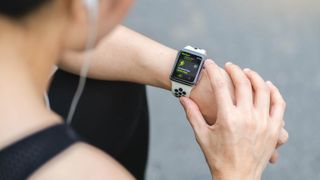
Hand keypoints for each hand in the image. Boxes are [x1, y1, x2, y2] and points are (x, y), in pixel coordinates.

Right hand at [180, 61, 285, 179]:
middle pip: (243, 83)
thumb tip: (182, 98)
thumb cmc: (217, 157)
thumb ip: (192, 114)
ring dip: (254, 77)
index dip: (213, 71)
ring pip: (263, 89)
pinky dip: (273, 91)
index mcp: (227, 119)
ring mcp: (263, 122)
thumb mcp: (202, 135)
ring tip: (247, 72)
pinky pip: (278, 103)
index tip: (209, 63)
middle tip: (229, 66)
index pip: (220, 85)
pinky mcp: (274, 128)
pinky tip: (267, 86)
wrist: (237, 178)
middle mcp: (247, 118)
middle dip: (234, 70)